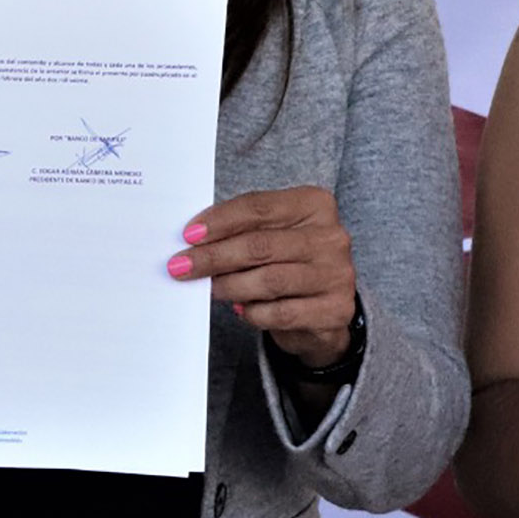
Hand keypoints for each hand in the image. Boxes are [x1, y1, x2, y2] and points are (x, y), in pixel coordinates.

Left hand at [168, 187, 355, 367]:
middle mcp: (331, 237)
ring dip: (230, 286)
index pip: (259, 208)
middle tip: (182, 266)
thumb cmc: (290, 263)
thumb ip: (244, 231)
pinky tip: (241, 308)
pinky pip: (280, 313)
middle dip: (214, 256)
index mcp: (316, 205)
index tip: (188, 235)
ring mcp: (337, 274)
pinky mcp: (334, 310)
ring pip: (269, 280)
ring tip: (210, 289)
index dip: (220, 221)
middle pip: (261, 245)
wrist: (325, 309)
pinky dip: (252, 312)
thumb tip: (195, 241)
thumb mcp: (273, 234)